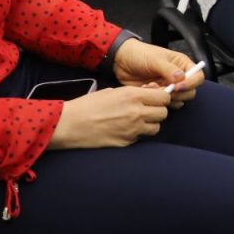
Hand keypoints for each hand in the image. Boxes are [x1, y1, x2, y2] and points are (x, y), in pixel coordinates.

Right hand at [48, 86, 171, 148]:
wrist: (70, 125)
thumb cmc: (88, 105)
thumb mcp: (113, 91)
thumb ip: (134, 93)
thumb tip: (150, 94)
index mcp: (133, 96)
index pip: (164, 97)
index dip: (161, 97)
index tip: (156, 98)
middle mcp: (136, 113)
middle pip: (163, 113)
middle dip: (157, 111)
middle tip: (147, 110)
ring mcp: (133, 130)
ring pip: (156, 128)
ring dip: (150, 124)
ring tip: (137, 121)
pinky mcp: (126, 143)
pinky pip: (141, 138)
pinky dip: (137, 134)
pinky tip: (124, 129)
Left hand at [112, 39, 203, 105]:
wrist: (121, 61)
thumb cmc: (139, 54)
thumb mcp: (155, 59)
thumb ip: (169, 69)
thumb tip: (181, 78)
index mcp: (182, 65)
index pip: (197, 77)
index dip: (191, 83)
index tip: (178, 87)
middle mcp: (178, 77)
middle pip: (190, 92)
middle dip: (178, 94)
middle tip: (164, 90)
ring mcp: (168, 87)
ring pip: (178, 100)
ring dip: (165, 97)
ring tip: (151, 87)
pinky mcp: (158, 95)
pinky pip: (163, 103)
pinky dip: (155, 100)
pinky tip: (145, 89)